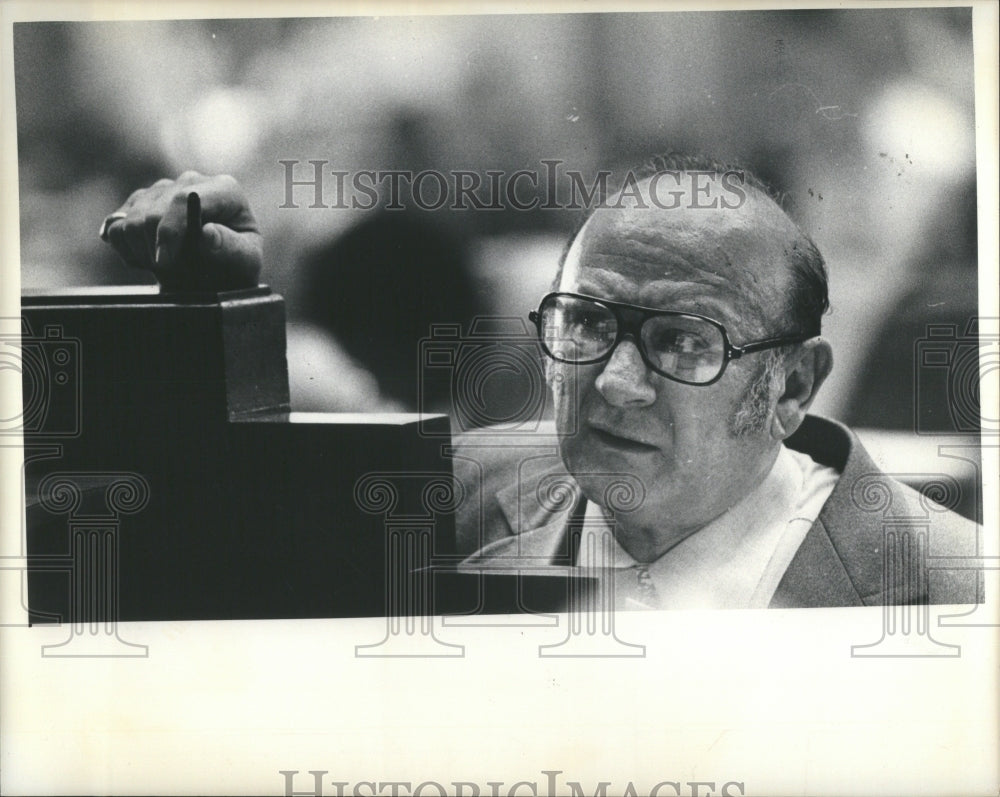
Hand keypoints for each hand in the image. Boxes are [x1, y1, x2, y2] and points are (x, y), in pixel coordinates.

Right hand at [100, 171, 261, 290]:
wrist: (222, 268)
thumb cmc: (238, 264)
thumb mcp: (246, 262)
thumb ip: (231, 249)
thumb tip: (207, 233)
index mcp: (224, 190)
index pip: (183, 200)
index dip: (169, 231)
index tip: (165, 262)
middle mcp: (192, 181)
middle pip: (152, 210)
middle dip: (153, 248)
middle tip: (168, 272)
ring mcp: (163, 189)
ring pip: (130, 219)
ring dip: (140, 251)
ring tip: (163, 267)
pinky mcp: (140, 201)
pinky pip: (114, 224)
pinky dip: (124, 247)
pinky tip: (146, 258)